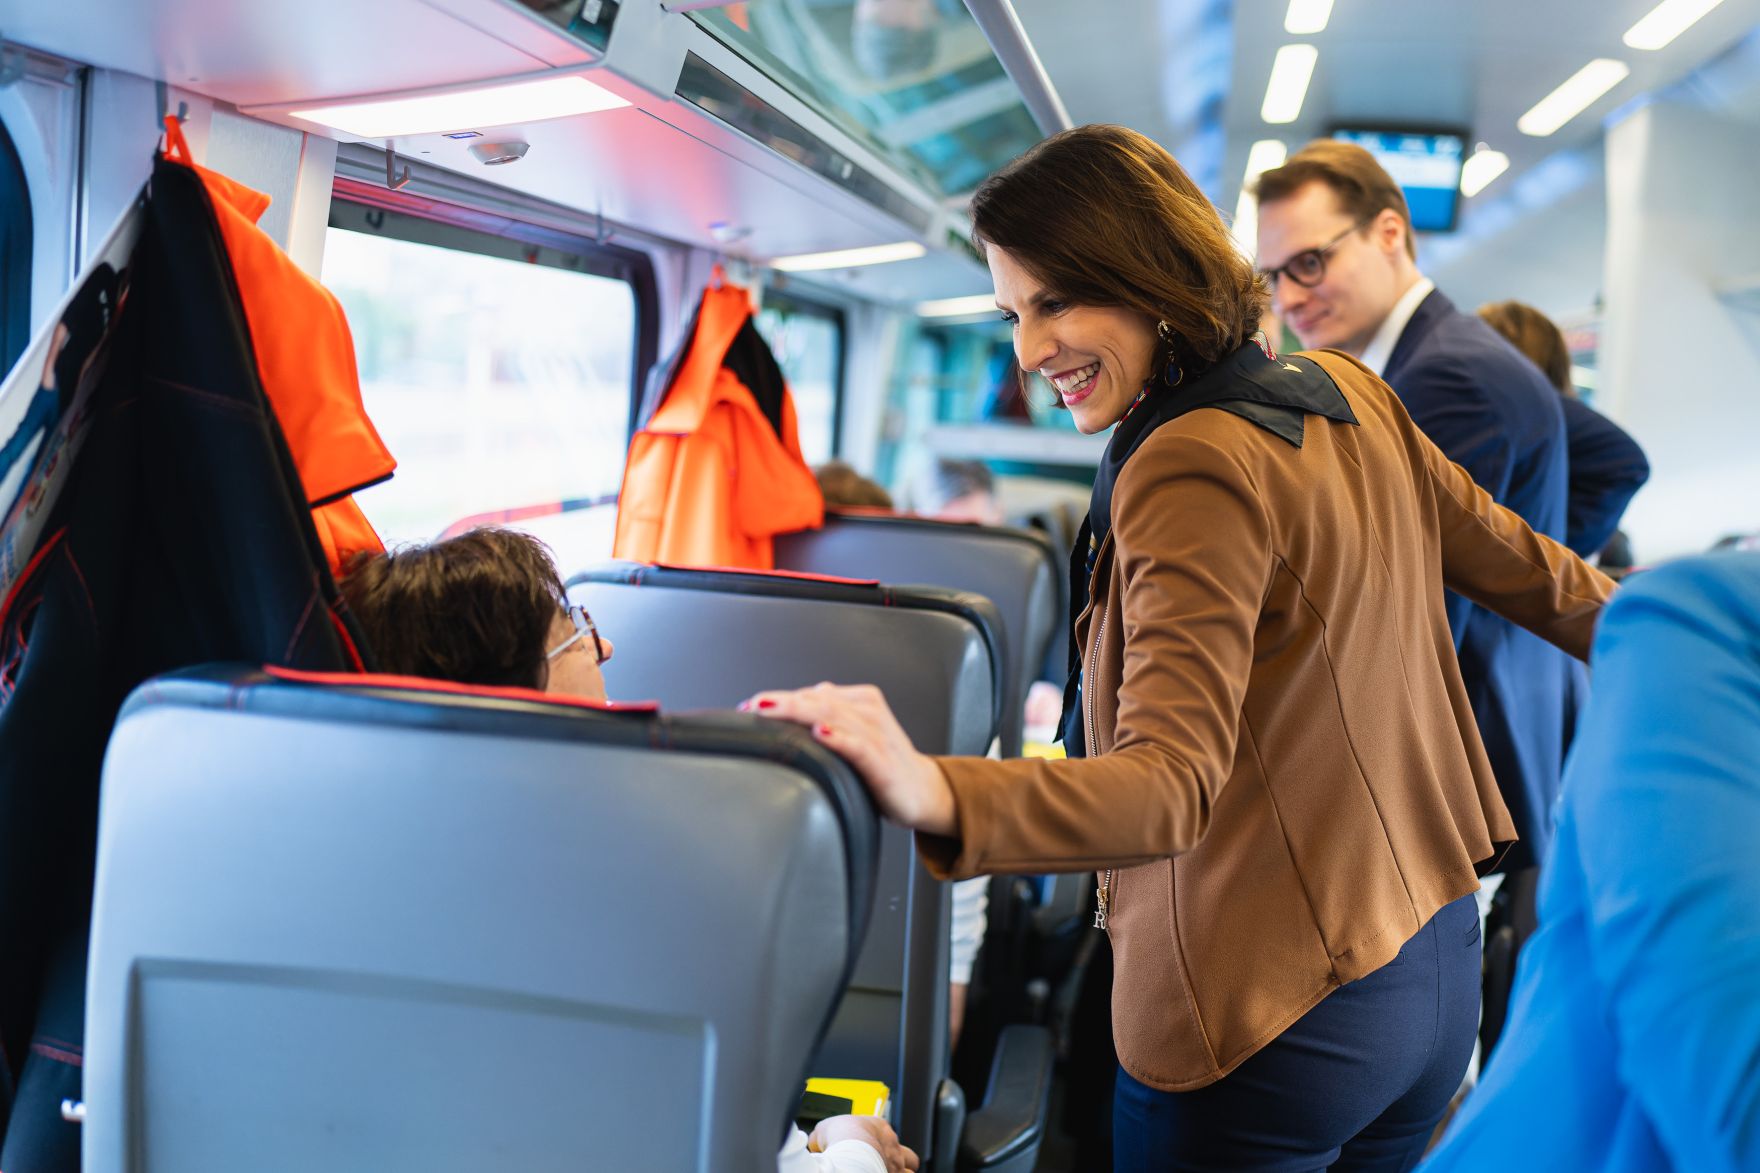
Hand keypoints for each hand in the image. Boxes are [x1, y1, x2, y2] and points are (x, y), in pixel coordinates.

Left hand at [740, 683, 956, 835]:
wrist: (923, 791)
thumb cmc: (884, 764)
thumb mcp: (853, 734)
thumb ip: (825, 717)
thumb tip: (786, 708)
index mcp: (860, 701)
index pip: (813, 692)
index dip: (780, 697)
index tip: (748, 705)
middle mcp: (868, 712)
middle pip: (818, 699)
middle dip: (782, 702)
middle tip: (752, 705)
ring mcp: (877, 735)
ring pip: (833, 716)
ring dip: (800, 711)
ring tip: (771, 710)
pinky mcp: (883, 762)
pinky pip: (859, 746)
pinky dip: (838, 738)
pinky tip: (821, 734)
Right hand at [808, 1115, 919, 1171]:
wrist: (853, 1152)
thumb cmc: (842, 1138)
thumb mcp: (824, 1131)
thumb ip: (821, 1137)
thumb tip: (815, 1144)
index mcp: (878, 1127)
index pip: (883, 1133)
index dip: (874, 1143)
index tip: (862, 1149)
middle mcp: (892, 1144)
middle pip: (906, 1153)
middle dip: (898, 1159)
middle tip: (882, 1165)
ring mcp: (896, 1162)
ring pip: (910, 1169)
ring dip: (900, 1172)